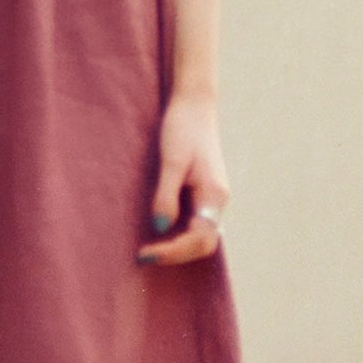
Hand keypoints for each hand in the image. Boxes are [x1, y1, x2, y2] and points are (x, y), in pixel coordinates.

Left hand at [137, 93, 228, 265]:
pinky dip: (178, 235)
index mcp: (214, 195)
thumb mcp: (171, 162)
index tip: (146, 252)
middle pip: (204, 244)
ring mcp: (212, 198)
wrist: (193, 106)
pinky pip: (194, 224)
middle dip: (176, 255)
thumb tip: (160, 228)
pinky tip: (158, 234)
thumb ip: (166, 196)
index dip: (174, 251)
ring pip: (200, 236)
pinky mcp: (203, 194)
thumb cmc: (182, 128)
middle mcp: (217, 201)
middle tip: (144, 256)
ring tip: (149, 250)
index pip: (199, 239)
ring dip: (177, 248)